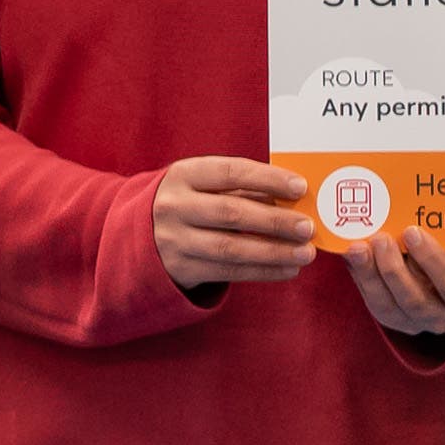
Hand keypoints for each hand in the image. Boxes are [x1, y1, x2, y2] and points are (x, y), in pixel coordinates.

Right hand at [155, 156, 316, 292]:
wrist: (137, 237)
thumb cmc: (187, 204)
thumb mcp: (203, 186)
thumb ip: (242, 189)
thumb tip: (293, 198)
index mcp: (184, 175)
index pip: (231, 173)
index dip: (267, 179)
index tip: (300, 187)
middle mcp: (175, 206)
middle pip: (232, 213)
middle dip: (275, 221)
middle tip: (307, 227)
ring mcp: (175, 240)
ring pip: (231, 248)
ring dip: (274, 251)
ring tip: (305, 253)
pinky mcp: (181, 269)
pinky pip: (228, 272)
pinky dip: (262, 271)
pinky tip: (287, 269)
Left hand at [343, 220, 444, 337]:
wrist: (442, 283)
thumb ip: (444, 236)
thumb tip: (415, 206)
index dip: (432, 259)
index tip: (412, 231)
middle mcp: (441, 317)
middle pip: (414, 300)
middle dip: (393, 268)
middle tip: (380, 238)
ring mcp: (413, 323)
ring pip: (386, 305)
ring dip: (369, 274)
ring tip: (358, 247)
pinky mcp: (390, 320)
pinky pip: (371, 302)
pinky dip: (359, 277)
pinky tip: (351, 256)